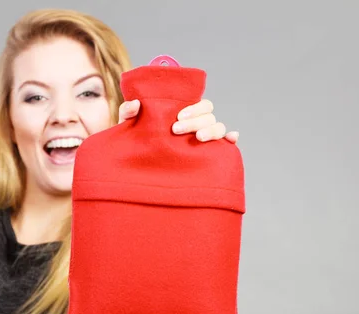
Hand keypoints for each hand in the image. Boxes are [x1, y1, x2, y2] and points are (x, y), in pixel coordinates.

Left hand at [118, 99, 238, 142]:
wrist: (133, 164)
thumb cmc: (134, 141)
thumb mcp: (127, 126)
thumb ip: (127, 112)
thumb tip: (135, 104)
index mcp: (181, 112)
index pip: (198, 102)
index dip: (192, 108)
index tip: (177, 116)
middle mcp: (195, 123)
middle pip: (208, 115)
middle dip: (195, 121)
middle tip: (176, 130)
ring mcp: (202, 138)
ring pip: (218, 127)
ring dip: (212, 130)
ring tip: (197, 139)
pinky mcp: (206, 154)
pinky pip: (225, 146)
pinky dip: (230, 141)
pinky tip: (231, 141)